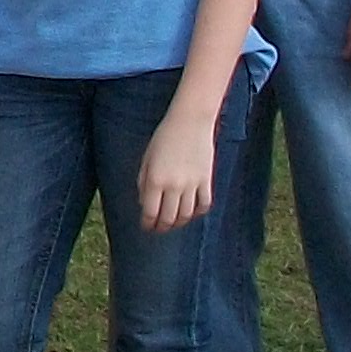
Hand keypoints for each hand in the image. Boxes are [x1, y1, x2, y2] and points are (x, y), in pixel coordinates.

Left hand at [135, 111, 216, 231]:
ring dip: (179, 222)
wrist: (189, 122)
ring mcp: (192, 184)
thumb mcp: (147, 158)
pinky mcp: (206, 180)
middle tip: (159, 229)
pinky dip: (198, 212)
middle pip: (169, 217)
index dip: (147, 223)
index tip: (146, 227)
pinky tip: (192, 212)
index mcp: (155, 180)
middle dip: (162, 227)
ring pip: (187, 215)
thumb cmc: (164, 137)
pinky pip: (204, 204)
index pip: (150, 212)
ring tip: (174, 223)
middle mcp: (174, 185)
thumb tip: (144, 203)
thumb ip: (144, 182)